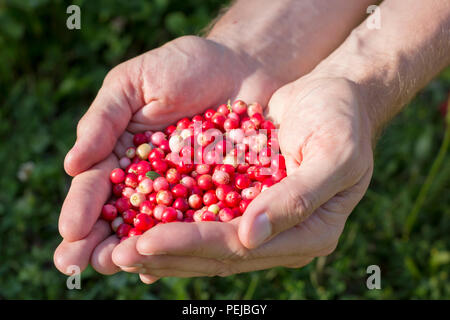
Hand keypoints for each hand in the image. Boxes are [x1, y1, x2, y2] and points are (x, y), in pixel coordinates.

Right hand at [53, 35, 280, 275]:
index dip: (82, 208)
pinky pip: (199, 222)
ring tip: (117, 268)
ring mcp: (183, 189)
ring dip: (135, 249)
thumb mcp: (135, 82)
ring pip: (156, 225)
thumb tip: (71, 165)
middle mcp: (149, 177)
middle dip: (100, 240)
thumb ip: (104, 119)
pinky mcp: (219, 194)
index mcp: (122, 151)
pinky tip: (167, 265)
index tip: (71, 232)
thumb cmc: (184, 66)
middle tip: (82, 264)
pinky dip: (183, 243)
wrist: (241, 65)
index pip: (96, 184)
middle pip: (120, 214)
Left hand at [111, 75, 374, 282]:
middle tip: (118, 256)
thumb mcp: (334, 153)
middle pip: (218, 253)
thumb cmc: (342, 120)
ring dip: (164, 247)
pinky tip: (140, 228)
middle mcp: (282, 236)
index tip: (147, 241)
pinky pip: (205, 219)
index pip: (242, 247)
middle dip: (168, 253)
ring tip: (118, 251)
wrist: (332, 96)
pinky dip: (174, 224)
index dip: (194, 244)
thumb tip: (251, 237)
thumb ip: (299, 196)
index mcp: (310, 233)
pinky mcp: (246, 203)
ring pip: (207, 243)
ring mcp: (263, 222)